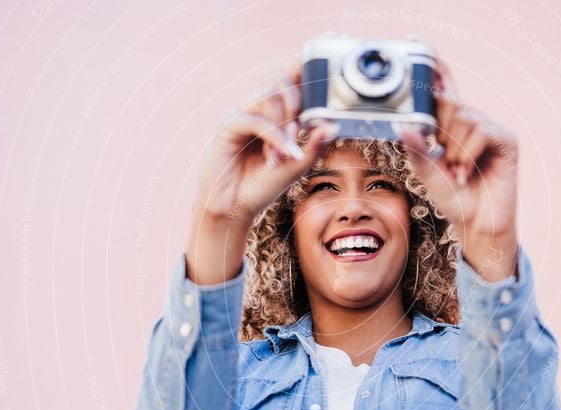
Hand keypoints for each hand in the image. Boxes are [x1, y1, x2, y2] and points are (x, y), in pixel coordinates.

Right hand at [194, 62, 336, 225]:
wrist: (234, 209)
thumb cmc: (261, 187)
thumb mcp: (296, 168)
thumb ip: (314, 147)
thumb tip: (332, 125)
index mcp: (277, 117)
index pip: (293, 83)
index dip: (305, 65)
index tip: (325, 49)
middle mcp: (260, 111)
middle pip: (280, 81)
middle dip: (297, 101)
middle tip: (302, 129)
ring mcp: (243, 116)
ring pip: (268, 96)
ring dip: (284, 124)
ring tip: (287, 152)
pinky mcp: (228, 126)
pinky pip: (254, 118)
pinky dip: (272, 137)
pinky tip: (278, 156)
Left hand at [397, 56, 519, 280]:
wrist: (477, 225)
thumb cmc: (455, 200)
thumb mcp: (428, 173)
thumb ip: (417, 148)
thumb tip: (402, 125)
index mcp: (452, 127)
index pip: (444, 90)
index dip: (436, 69)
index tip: (419, 43)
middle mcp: (472, 123)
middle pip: (450, 102)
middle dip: (440, 130)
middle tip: (443, 157)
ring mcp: (490, 130)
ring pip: (465, 117)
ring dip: (455, 149)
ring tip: (458, 171)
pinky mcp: (506, 140)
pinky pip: (482, 131)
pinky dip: (470, 153)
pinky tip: (468, 172)